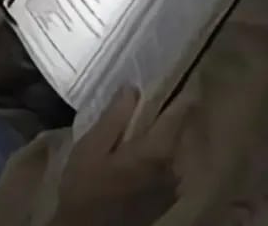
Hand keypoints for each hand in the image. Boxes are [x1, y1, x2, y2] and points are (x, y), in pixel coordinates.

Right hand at [52, 88, 190, 225]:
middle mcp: (174, 167)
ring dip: (160, 130)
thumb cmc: (86, 186)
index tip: (172, 71)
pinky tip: (135, 148)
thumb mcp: (91, 146)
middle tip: (142, 93)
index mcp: (157, 151)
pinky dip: (158, 149)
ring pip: (174, 145)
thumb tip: (132, 88)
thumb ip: (114, 117)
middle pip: (179, 127)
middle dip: (165, 109)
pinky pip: (170, 162)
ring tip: (135, 118)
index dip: (181, 89)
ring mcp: (174, 184)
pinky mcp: (168, 196)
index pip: (181, 112)